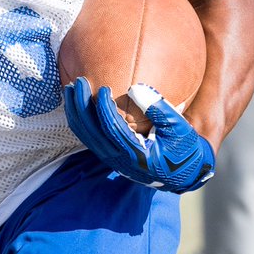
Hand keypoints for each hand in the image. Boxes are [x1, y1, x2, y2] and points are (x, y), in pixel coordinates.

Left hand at [63, 77, 214, 193]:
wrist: (183, 172)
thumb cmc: (183, 147)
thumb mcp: (179, 128)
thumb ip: (159, 108)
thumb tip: (135, 88)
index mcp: (138, 155)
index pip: (113, 130)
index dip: (104, 109)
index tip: (104, 88)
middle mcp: (120, 160)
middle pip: (91, 132)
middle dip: (81, 106)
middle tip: (78, 81)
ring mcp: (112, 159)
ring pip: (85, 136)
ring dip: (75, 112)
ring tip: (70, 88)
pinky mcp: (109, 155)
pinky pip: (88, 137)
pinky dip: (79, 119)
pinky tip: (76, 102)